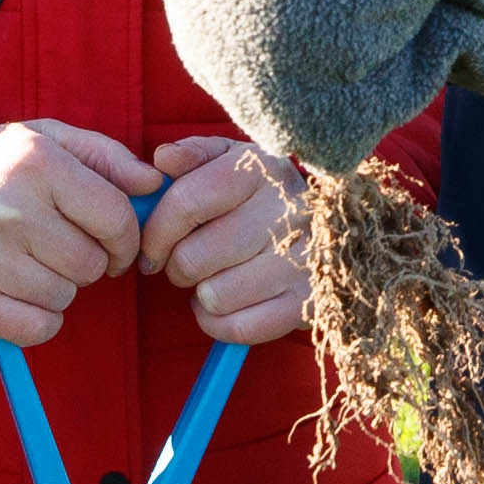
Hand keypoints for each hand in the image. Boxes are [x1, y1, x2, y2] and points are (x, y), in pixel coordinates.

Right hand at [0, 118, 163, 346]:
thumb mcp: (45, 138)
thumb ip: (106, 157)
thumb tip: (155, 185)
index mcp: (38, 165)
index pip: (116, 219)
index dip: (126, 238)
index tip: (112, 241)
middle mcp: (11, 210)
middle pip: (92, 264)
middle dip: (88, 260)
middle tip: (61, 247)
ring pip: (65, 297)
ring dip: (59, 286)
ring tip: (31, 262)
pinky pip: (36, 328)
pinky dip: (39, 318)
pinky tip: (21, 292)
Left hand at [139, 135, 311, 344]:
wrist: (333, 230)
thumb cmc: (262, 195)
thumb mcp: (232, 161)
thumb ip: (192, 155)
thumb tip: (163, 160)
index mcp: (262, 169)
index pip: (186, 202)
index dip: (155, 232)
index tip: (150, 247)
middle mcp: (288, 210)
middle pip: (193, 257)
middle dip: (177, 266)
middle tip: (189, 262)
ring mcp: (304, 259)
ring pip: (214, 296)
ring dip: (202, 294)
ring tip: (216, 277)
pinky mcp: (308, 301)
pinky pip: (239, 328)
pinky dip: (220, 322)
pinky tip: (227, 303)